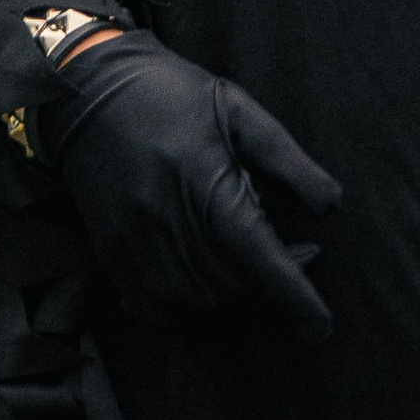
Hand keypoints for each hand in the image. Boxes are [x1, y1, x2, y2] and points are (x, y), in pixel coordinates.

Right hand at [33, 30, 337, 354]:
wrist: (89, 90)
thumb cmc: (173, 96)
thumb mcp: (241, 111)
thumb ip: (289, 162)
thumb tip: (331, 208)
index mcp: (208, 184)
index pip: (261, 259)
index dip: (296, 298)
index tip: (319, 329)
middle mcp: (168, 222)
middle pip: (232, 286)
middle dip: (267, 282)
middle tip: (289, 250)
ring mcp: (134, 242)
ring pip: (194, 303)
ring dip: (228, 294)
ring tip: (242, 258)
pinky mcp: (109, 252)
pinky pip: (151, 308)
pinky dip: (183, 307)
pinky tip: (200, 278)